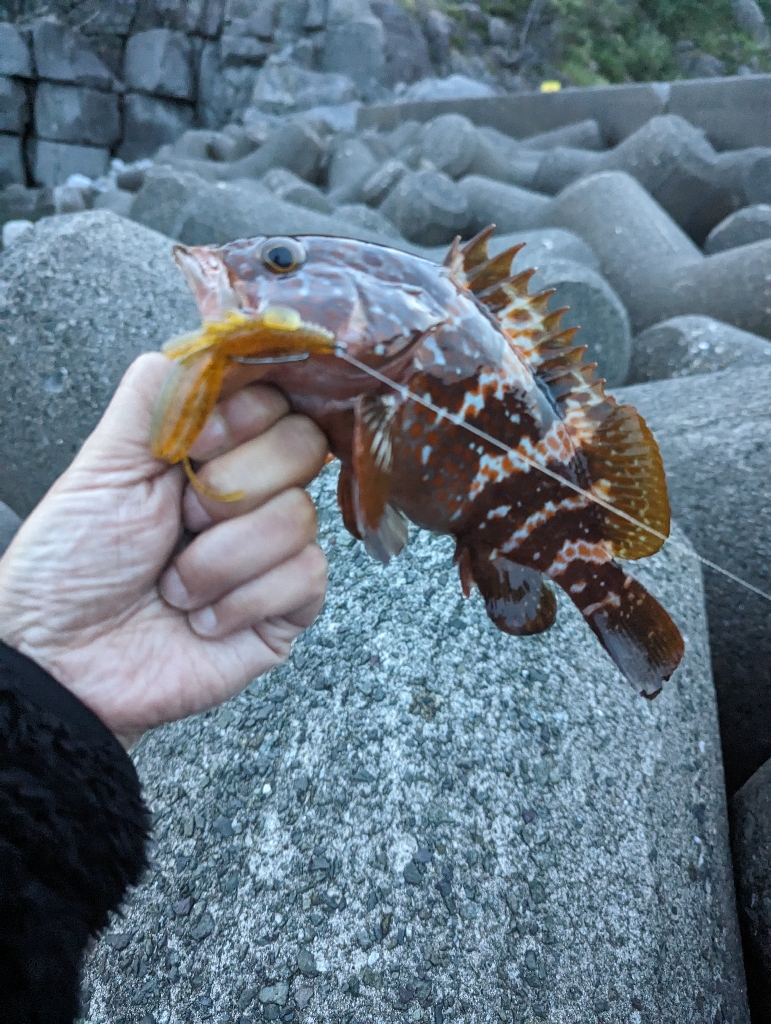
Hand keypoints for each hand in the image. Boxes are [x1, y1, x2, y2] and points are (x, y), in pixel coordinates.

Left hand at [0, 354, 327, 746]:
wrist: (61, 662)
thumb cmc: (70, 566)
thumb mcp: (104, 463)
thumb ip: (158, 393)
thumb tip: (214, 342)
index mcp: (212, 449)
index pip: (275, 397)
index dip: (243, 416)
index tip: (194, 445)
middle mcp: (250, 492)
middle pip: (305, 447)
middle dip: (230, 488)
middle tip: (180, 519)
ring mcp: (273, 551)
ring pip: (301, 517)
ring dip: (219, 558)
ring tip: (175, 583)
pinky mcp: (287, 608)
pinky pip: (306, 578)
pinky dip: (240, 600)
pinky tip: (201, 617)